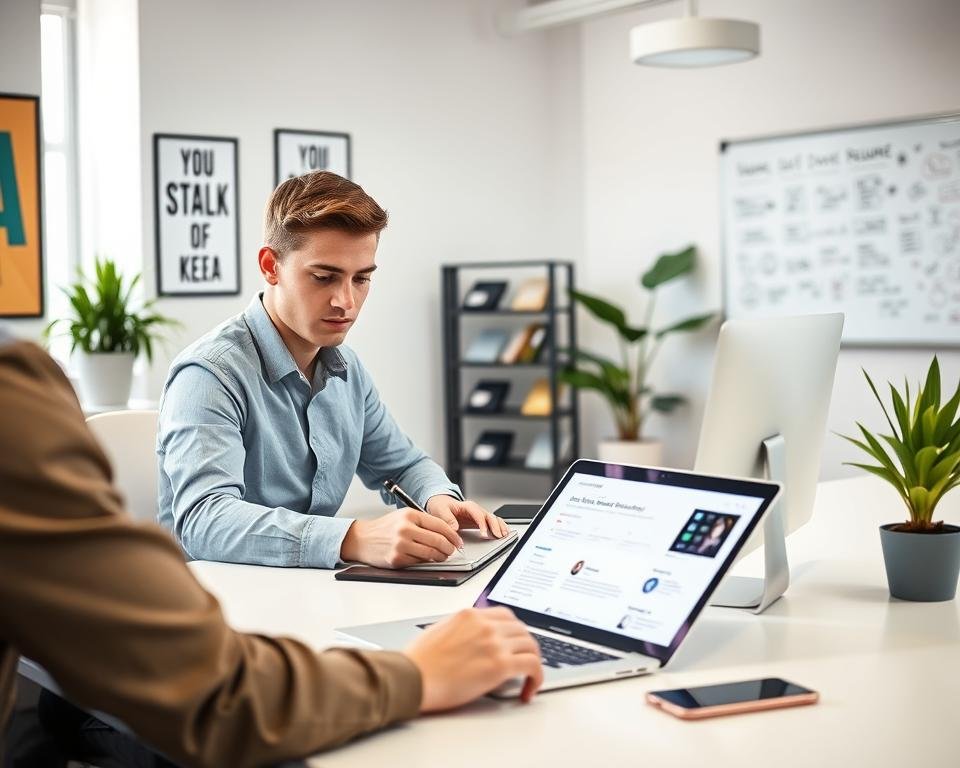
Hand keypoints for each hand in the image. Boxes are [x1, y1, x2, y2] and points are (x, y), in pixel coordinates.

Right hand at [340, 509, 463, 567]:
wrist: (362, 539)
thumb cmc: (385, 528)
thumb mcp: (403, 517)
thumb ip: (424, 523)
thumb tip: (447, 534)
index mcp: (409, 515)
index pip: (440, 525)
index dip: (453, 535)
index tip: (458, 541)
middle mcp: (405, 529)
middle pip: (438, 540)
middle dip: (449, 548)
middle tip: (452, 550)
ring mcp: (400, 545)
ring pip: (431, 554)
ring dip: (441, 557)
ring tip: (442, 556)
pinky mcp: (396, 559)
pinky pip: (419, 562)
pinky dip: (426, 562)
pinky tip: (426, 559)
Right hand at [405, 607, 542, 709]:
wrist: (412, 678)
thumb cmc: (418, 662)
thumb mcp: (440, 632)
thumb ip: (462, 631)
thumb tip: (473, 643)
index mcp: (469, 615)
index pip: (505, 616)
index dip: (514, 631)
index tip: (515, 643)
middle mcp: (485, 625)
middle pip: (521, 629)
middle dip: (526, 647)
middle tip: (524, 662)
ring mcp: (494, 643)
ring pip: (531, 646)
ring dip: (533, 662)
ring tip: (529, 678)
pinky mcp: (499, 665)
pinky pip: (532, 665)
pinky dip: (536, 678)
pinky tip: (529, 689)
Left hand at [425, 496, 508, 538]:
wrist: (441, 503)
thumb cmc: (441, 506)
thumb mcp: (440, 511)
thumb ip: (448, 519)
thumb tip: (454, 528)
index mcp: (467, 506)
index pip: (478, 514)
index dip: (483, 524)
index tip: (484, 534)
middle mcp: (475, 510)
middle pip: (489, 516)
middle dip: (495, 526)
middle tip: (498, 536)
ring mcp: (479, 515)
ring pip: (493, 519)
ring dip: (499, 526)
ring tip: (503, 535)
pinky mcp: (480, 520)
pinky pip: (493, 522)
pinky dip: (499, 527)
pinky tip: (503, 533)